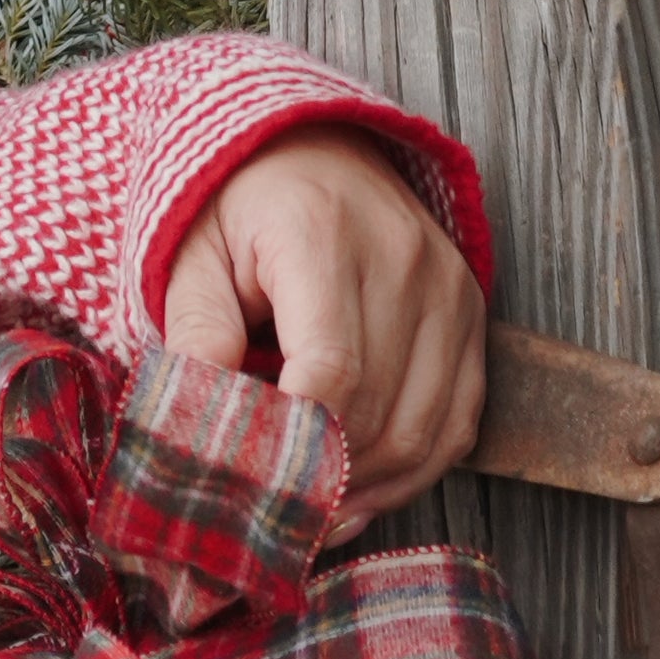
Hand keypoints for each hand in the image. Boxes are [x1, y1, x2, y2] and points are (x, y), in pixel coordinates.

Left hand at [165, 140, 487, 526]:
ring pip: (424, 431)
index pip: (329, 370)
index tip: (246, 483)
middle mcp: (404, 261)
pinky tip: (358, 494)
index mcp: (322, 236)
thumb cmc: (236, 205)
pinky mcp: (470, 315)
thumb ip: (195, 335)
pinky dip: (411, 472)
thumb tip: (194, 428)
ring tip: (308, 514)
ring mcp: (449, 289)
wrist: (308, 144)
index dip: (293, 443)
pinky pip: (458, 422)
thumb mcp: (189, 255)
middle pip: (378, 413)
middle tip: (266, 514)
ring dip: (365, 488)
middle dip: (321, 478)